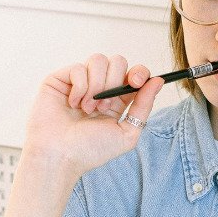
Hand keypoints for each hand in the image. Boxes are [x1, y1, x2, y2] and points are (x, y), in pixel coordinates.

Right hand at [24, 54, 164, 179]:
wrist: (59, 156)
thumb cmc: (89, 150)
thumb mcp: (126, 133)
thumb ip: (144, 106)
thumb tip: (158, 80)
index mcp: (116, 100)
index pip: (133, 74)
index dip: (139, 73)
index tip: (136, 82)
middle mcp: (98, 88)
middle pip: (118, 61)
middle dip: (114, 82)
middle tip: (104, 106)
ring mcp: (79, 82)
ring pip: (98, 60)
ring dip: (96, 86)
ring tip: (87, 109)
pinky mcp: (60, 79)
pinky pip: (78, 68)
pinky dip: (79, 87)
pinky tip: (72, 104)